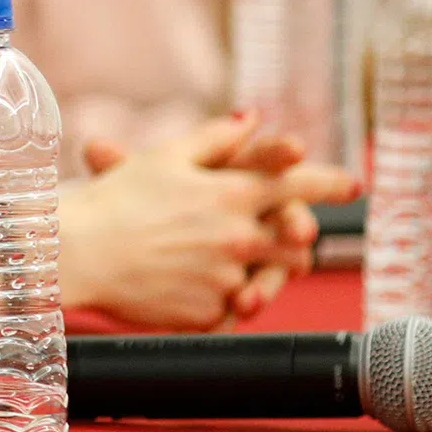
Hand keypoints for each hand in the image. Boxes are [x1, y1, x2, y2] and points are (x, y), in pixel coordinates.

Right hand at [64, 114, 356, 327]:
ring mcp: (228, 280)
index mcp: (230, 194)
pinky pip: (234, 309)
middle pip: (297, 242)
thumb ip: (215, 138)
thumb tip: (252, 117)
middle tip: (283, 234)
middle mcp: (238, 238)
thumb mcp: (164, 158)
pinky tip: (191, 284)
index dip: (331, 182)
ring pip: (270, 280)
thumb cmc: (115, 201)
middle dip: (296, 236)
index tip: (354, 185)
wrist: (77, 255)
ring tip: (231, 262)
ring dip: (264, 270)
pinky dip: (224, 297)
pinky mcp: (211, 314)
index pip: (298, 184)